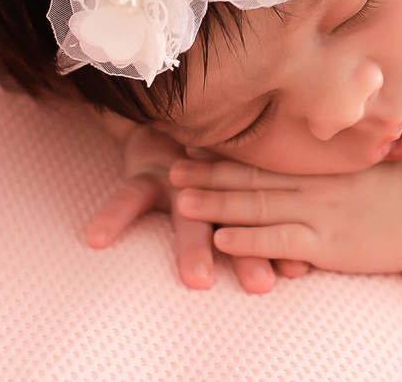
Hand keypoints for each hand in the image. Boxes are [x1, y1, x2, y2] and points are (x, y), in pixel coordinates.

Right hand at [83, 125, 311, 292]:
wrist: (164, 116)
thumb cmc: (205, 163)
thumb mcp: (233, 184)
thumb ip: (262, 224)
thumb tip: (305, 268)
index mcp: (239, 191)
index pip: (263, 220)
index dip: (280, 245)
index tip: (299, 273)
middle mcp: (213, 186)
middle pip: (233, 221)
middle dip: (247, 253)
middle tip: (262, 285)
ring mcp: (178, 179)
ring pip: (187, 214)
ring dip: (193, 246)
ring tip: (198, 280)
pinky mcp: (144, 172)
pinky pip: (127, 197)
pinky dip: (113, 217)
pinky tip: (96, 239)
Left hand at [170, 155, 401, 274]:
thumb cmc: (393, 190)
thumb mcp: (354, 165)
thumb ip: (321, 163)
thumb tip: (293, 156)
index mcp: (314, 164)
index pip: (261, 155)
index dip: (223, 151)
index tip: (189, 144)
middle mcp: (310, 183)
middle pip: (249, 177)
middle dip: (206, 174)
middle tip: (169, 167)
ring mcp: (317, 212)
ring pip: (257, 206)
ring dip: (216, 203)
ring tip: (180, 200)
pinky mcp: (327, 243)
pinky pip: (281, 240)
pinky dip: (249, 239)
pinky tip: (221, 238)